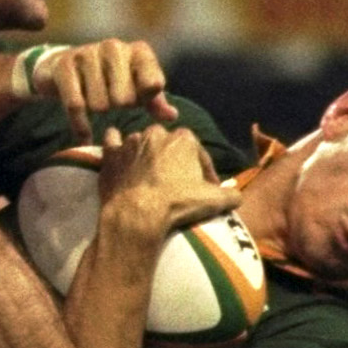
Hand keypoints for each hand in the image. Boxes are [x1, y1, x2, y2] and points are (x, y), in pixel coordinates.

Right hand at [34, 40, 178, 141]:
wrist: (64, 67)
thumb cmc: (111, 80)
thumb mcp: (137, 89)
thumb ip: (155, 103)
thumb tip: (171, 116)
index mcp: (139, 51)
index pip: (153, 85)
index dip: (145, 100)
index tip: (139, 100)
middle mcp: (114, 47)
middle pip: (124, 100)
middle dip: (118, 107)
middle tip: (113, 101)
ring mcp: (87, 53)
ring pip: (99, 105)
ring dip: (98, 111)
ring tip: (96, 102)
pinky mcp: (64, 66)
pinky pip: (76, 106)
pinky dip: (81, 126)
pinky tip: (84, 136)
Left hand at [96, 123, 240, 234]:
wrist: (137, 214)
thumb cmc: (178, 203)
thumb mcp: (214, 200)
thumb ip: (231, 195)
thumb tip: (237, 196)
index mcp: (184, 139)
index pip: (199, 154)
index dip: (203, 172)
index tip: (205, 189)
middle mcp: (156, 134)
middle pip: (170, 147)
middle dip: (174, 162)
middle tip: (177, 184)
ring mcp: (131, 142)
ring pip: (142, 143)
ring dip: (147, 155)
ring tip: (150, 176)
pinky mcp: (110, 155)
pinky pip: (112, 142)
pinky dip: (115, 145)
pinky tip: (117, 150)